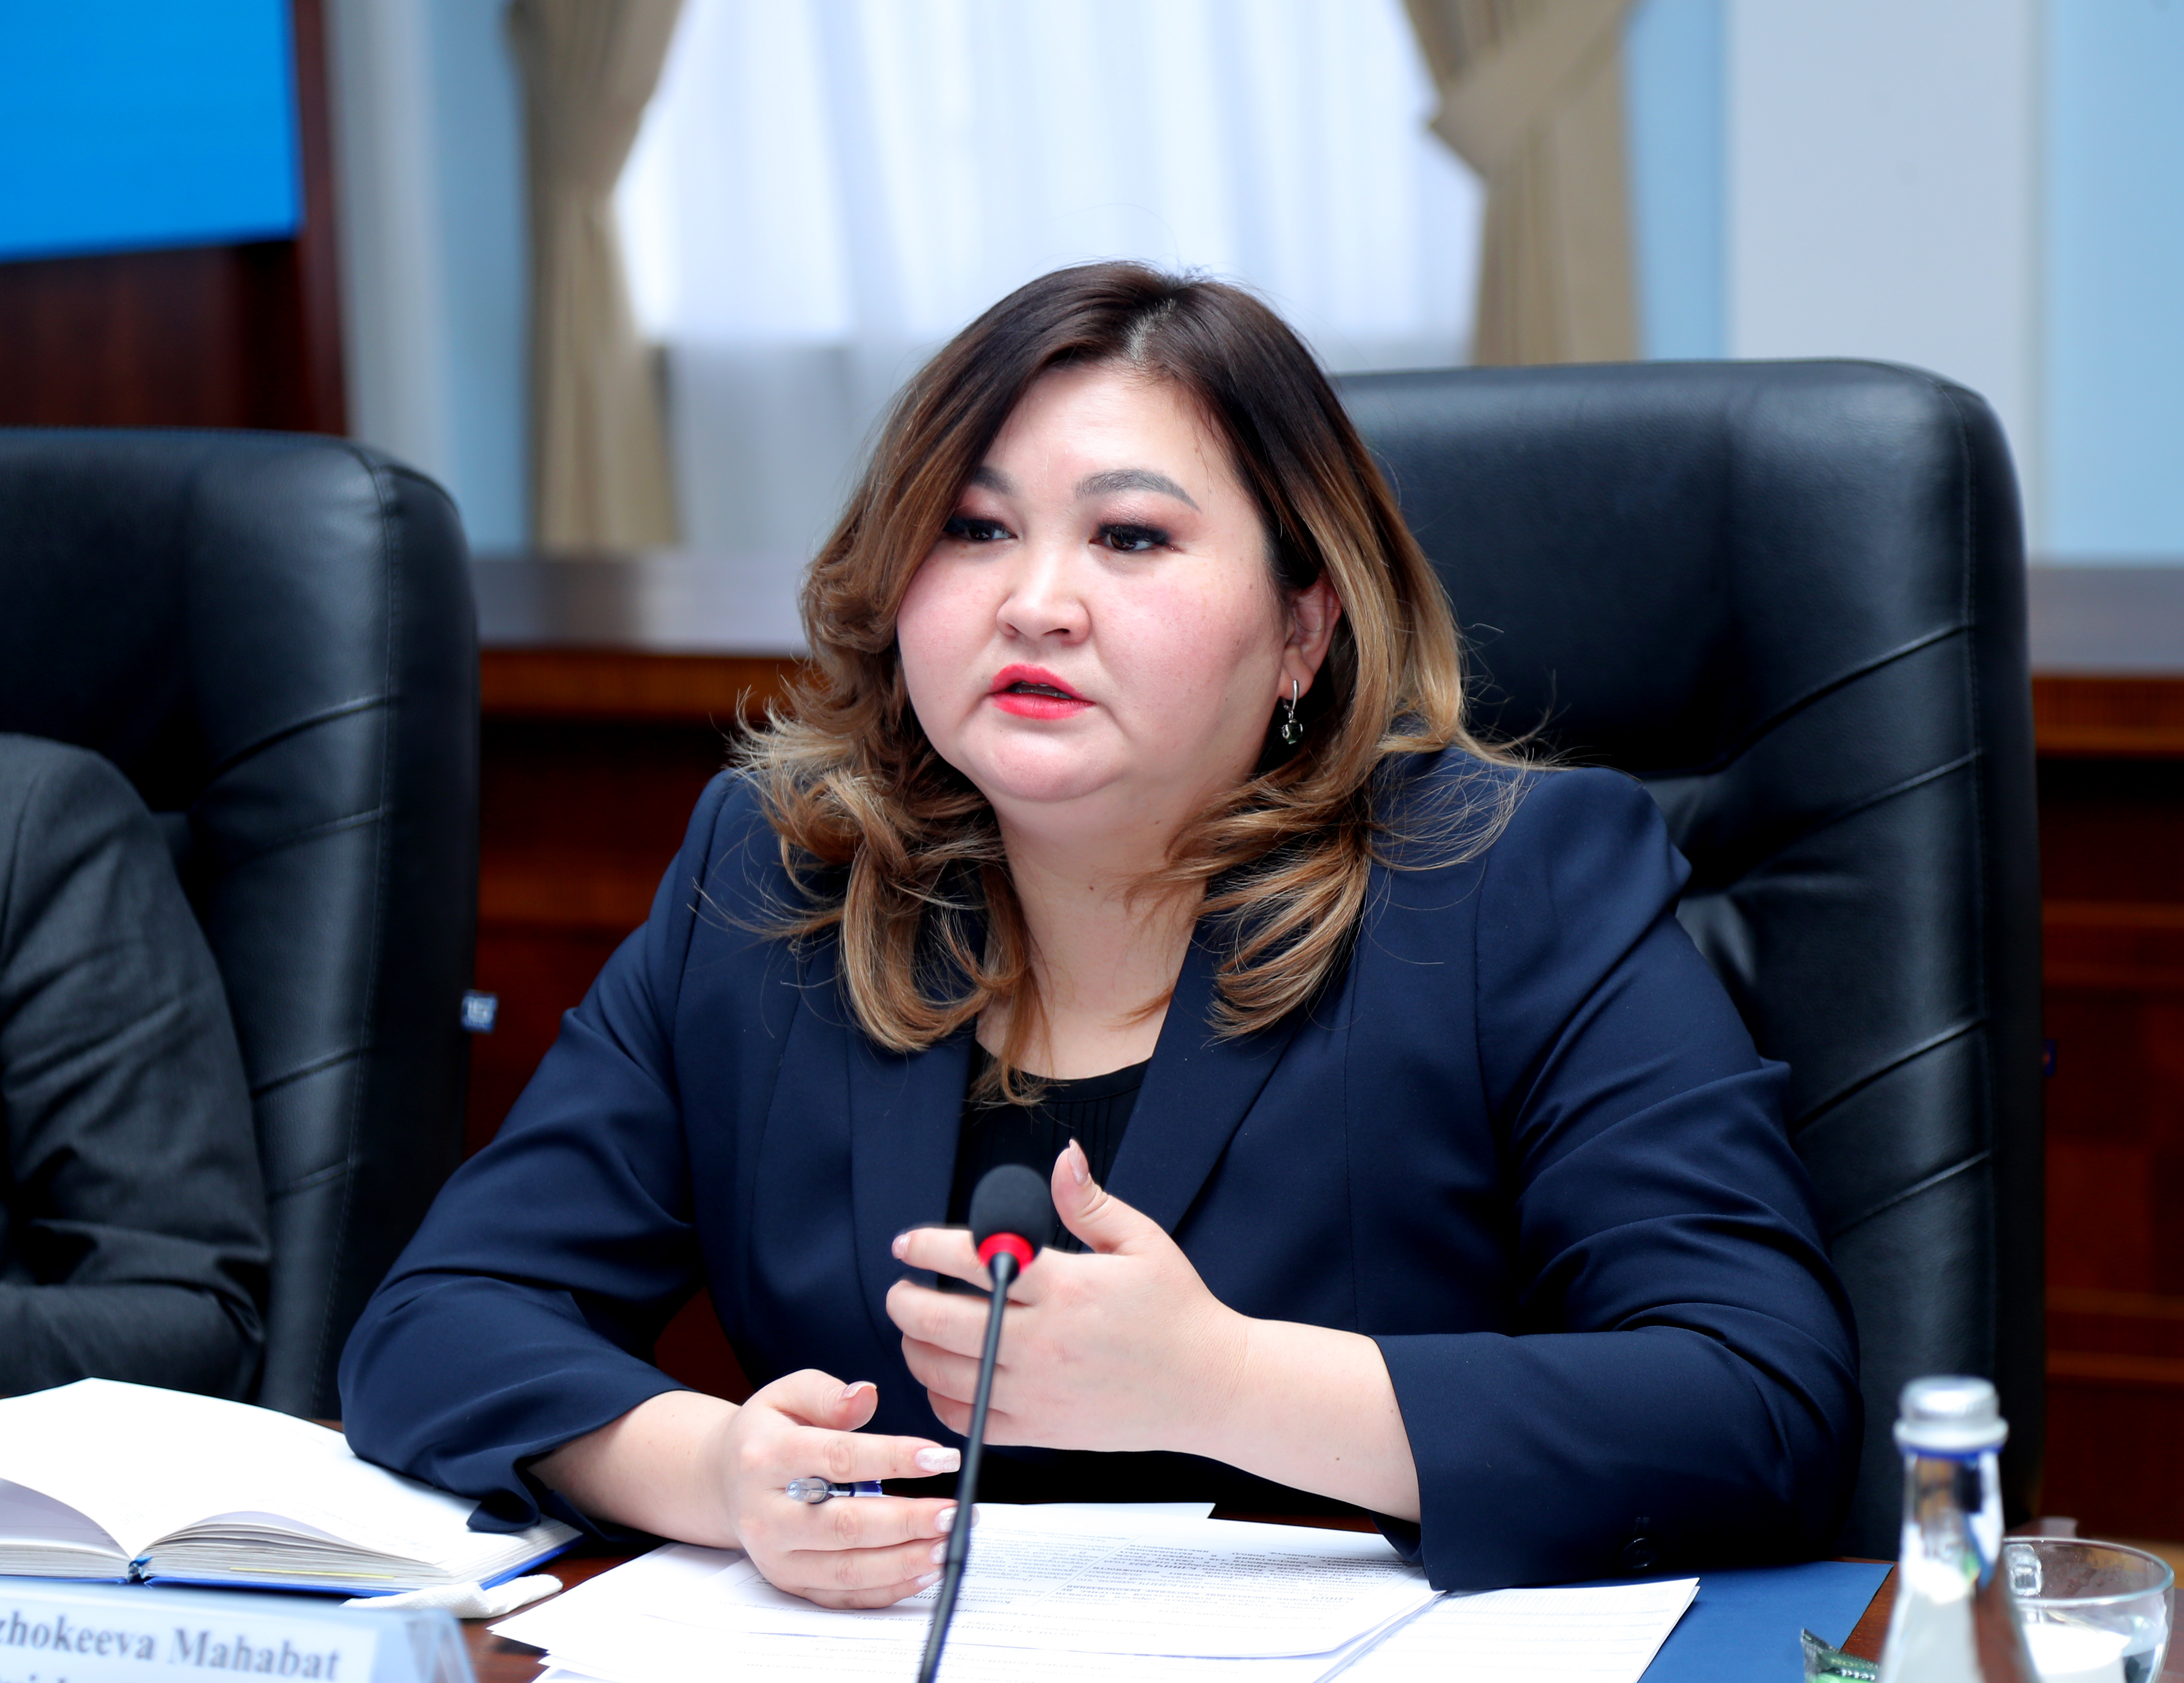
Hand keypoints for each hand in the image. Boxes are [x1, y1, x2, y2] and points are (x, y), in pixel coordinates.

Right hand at [536, 1375, 963, 1608]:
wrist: (724, 1480)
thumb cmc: (768, 1432)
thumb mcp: (788, 1394)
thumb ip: (827, 1394)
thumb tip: (866, 1395)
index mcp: (765, 1456)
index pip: (836, 1458)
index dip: (893, 1458)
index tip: (940, 1456)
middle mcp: (766, 1512)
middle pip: (844, 1524)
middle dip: (908, 1521)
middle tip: (957, 1513)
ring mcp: (776, 1554)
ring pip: (846, 1568)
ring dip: (904, 1561)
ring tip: (947, 1544)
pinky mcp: (789, 1582)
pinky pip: (843, 1594)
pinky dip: (887, 1588)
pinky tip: (923, 1569)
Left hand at [885, 1140, 1249, 1454]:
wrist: (1211, 1387)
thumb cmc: (1178, 1310)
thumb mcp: (1142, 1242)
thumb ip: (1090, 1202)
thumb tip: (1063, 1157)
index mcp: (1066, 1288)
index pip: (973, 1259)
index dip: (926, 1246)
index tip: (906, 1243)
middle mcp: (1044, 1342)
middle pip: (940, 1321)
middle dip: (905, 1299)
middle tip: (902, 1287)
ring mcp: (1038, 1394)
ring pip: (943, 1374)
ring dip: (914, 1348)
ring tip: (915, 1329)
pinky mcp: (1041, 1432)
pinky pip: (967, 1419)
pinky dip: (941, 1399)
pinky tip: (945, 1377)